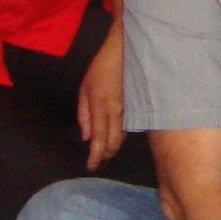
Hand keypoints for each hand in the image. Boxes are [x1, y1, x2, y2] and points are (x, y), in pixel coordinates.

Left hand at [77, 16, 125, 169]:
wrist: (124, 52)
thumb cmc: (99, 69)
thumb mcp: (84, 90)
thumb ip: (84, 115)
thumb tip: (86, 137)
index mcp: (101, 107)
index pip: (99, 139)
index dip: (95, 156)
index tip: (90, 167)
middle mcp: (117, 112)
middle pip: (114, 143)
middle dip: (106, 154)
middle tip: (98, 159)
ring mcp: (129, 109)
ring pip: (123, 137)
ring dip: (114, 146)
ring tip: (105, 150)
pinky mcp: (136, 106)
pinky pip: (128, 127)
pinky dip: (120, 135)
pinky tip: (115, 134)